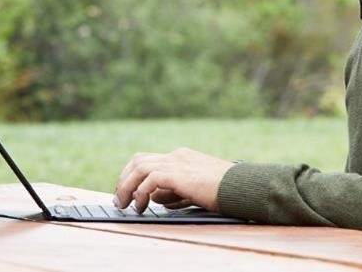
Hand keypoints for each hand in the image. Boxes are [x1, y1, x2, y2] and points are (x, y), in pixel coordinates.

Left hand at [113, 148, 235, 212]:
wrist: (240, 186)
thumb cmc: (223, 190)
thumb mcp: (195, 189)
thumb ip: (174, 191)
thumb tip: (155, 199)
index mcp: (182, 157)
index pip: (148, 159)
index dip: (133, 175)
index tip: (128, 191)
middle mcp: (177, 156)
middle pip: (138, 160)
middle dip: (125, 179)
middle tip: (121, 199)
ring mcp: (177, 162)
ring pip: (139, 168)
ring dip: (127, 187)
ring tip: (126, 205)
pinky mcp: (178, 173)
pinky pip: (149, 180)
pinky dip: (140, 193)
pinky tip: (142, 206)